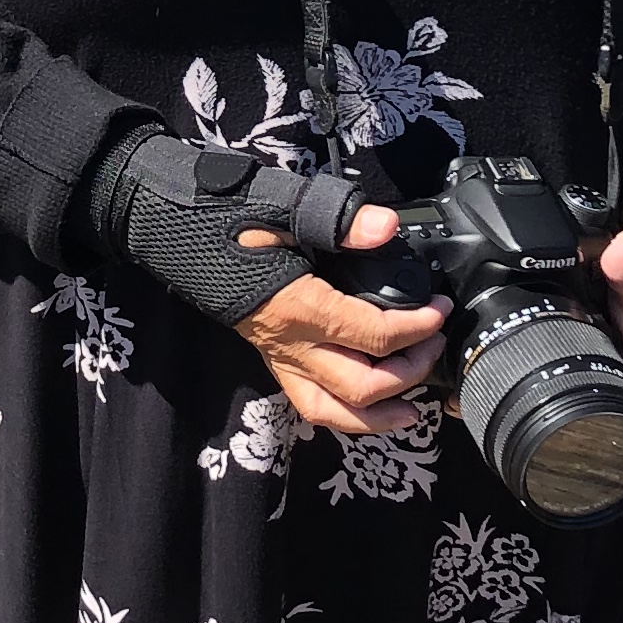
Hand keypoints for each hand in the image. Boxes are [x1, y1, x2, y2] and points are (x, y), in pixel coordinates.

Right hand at [235, 207, 447, 438]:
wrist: (181, 236)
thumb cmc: (230, 219)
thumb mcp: (284, 205)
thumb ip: (338, 219)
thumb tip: (387, 228)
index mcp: (299, 307)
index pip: (373, 334)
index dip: (418, 326)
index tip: (440, 308)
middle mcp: (291, 346)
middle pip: (361, 386)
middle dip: (410, 371)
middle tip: (433, 342)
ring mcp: (281, 360)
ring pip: (334, 412)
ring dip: (380, 416)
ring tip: (415, 407)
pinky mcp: (275, 362)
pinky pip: (312, 406)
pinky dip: (347, 416)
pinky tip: (372, 409)